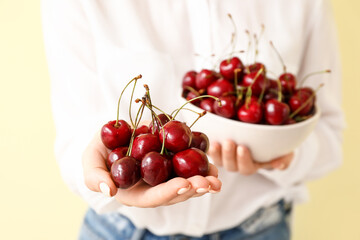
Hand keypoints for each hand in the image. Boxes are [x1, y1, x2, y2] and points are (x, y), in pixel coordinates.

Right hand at [82, 131, 221, 207]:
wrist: (112, 136)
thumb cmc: (98, 152)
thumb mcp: (90, 161)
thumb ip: (95, 177)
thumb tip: (109, 191)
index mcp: (136, 193)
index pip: (154, 197)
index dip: (169, 192)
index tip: (185, 184)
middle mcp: (154, 188)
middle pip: (176, 193)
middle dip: (194, 188)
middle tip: (209, 182)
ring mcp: (165, 175)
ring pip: (187, 181)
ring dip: (203, 180)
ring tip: (216, 175)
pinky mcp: (173, 162)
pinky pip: (189, 164)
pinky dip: (201, 163)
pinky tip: (212, 159)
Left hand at [208, 140, 293, 174]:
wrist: (264, 130)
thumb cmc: (275, 143)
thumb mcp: (285, 150)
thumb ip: (285, 158)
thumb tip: (279, 165)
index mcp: (252, 165)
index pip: (246, 168)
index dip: (243, 160)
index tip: (242, 148)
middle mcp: (236, 163)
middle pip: (229, 165)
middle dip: (228, 155)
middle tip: (229, 142)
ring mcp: (224, 155)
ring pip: (217, 159)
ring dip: (216, 152)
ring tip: (216, 142)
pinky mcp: (216, 146)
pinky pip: (208, 150)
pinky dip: (206, 145)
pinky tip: (206, 136)